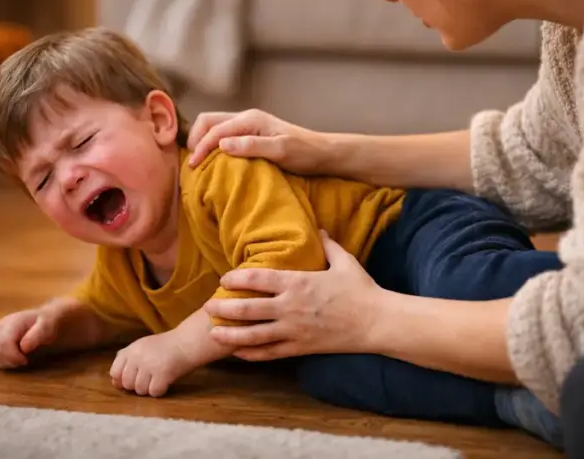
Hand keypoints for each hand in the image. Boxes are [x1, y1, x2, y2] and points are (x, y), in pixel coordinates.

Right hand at [0, 308, 58, 368]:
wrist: (45, 318)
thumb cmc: (49, 323)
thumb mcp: (49, 326)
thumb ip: (38, 334)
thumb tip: (24, 347)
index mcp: (12, 322)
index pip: (2, 344)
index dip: (13, 357)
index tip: (26, 361)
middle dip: (8, 361)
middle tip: (23, 361)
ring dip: (0, 362)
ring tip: (16, 360)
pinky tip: (8, 360)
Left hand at [110, 332, 193, 397]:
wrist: (187, 342)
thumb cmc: (165, 346)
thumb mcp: (142, 347)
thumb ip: (127, 361)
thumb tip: (115, 382)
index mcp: (131, 349)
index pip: (115, 372)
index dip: (122, 378)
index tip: (134, 377)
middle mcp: (137, 357)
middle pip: (127, 384)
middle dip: (137, 385)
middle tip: (149, 378)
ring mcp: (150, 365)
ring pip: (140, 390)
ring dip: (149, 389)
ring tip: (158, 378)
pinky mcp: (163, 373)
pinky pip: (154, 392)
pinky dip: (160, 390)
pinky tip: (166, 382)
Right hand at [186, 109, 331, 173]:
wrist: (322, 153)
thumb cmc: (305, 153)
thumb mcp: (281, 150)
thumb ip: (252, 146)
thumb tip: (222, 145)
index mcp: (251, 119)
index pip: (216, 130)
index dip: (201, 147)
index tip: (193, 167)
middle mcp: (247, 118)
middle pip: (208, 121)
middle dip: (195, 139)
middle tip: (192, 163)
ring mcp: (248, 126)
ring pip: (214, 126)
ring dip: (202, 141)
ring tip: (197, 162)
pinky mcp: (250, 135)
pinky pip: (223, 135)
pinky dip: (212, 145)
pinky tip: (212, 160)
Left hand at [204, 231, 385, 360]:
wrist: (376, 322)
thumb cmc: (362, 289)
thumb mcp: (345, 261)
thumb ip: (328, 245)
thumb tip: (319, 229)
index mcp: (299, 283)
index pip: (259, 279)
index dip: (237, 279)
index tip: (223, 279)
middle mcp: (291, 308)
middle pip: (248, 309)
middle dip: (224, 308)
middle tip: (207, 306)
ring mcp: (294, 331)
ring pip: (254, 335)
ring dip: (230, 334)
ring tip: (212, 332)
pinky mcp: (301, 348)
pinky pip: (271, 353)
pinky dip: (252, 354)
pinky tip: (237, 353)